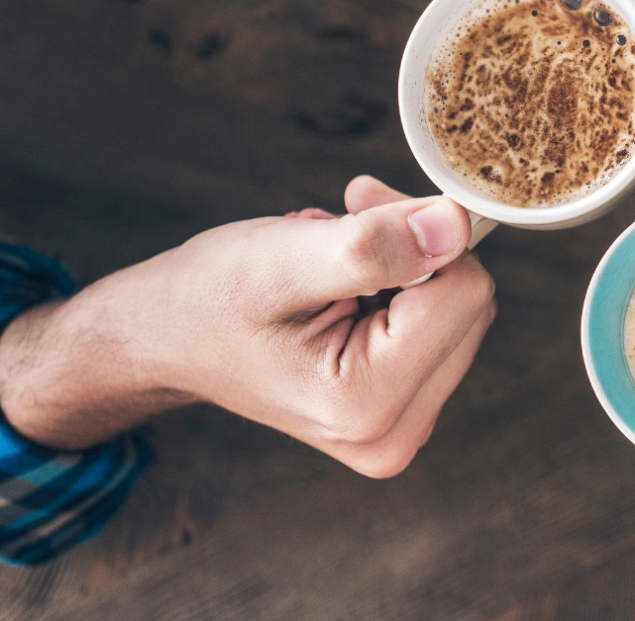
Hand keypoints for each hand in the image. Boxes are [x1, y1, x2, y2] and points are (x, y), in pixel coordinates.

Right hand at [0, 175, 496, 477]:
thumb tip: (455, 227)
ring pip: (459, 312)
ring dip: (405, 267)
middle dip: (415, 249)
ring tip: (329, 265)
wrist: (165, 340)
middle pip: (469, 305)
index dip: (420, 229)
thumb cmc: (209, 299)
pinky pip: (439, 329)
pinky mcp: (400, 414)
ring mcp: (399, 431)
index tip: (360, 201)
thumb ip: (373, 247)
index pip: (464, 291)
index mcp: (367, 405)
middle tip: (345, 223)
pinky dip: (399, 293)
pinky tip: (343, 288)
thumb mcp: (283, 258)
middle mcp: (394, 434)